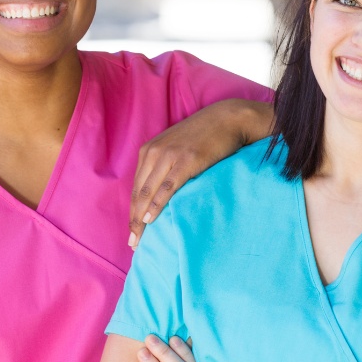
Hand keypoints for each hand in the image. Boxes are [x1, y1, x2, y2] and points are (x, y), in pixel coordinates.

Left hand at [130, 99, 271, 245]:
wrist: (228, 118)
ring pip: (149, 192)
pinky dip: (157, 204)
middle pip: (139, 193)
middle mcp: (154, 152)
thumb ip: (165, 165)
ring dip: (141, 218)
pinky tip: (150, 219)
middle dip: (134, 220)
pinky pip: (167, 187)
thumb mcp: (177, 147)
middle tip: (133, 243)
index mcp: (149, 150)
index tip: (132, 231)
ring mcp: (169, 155)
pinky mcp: (186, 160)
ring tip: (139, 239)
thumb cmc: (205, 136)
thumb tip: (160, 193)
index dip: (133, 211)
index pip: (137, 187)